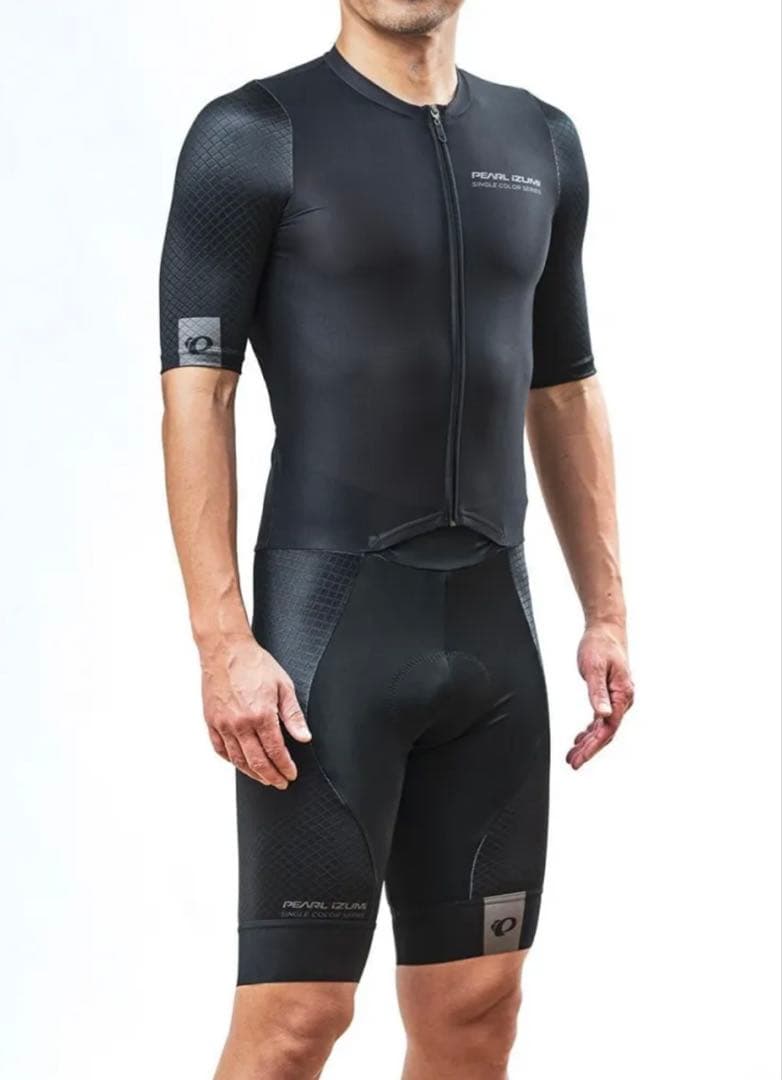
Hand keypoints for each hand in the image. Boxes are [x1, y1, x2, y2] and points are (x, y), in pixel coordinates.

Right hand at [199, 633, 309, 789]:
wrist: (225, 649)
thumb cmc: (255, 664)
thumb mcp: (283, 686)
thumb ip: (293, 715)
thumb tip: (304, 738)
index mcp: (261, 715)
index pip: (275, 751)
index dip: (285, 766)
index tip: (291, 774)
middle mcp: (240, 723)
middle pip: (257, 761)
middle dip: (271, 776)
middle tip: (280, 782)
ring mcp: (223, 724)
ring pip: (238, 760)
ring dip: (252, 773)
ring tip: (264, 778)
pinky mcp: (211, 721)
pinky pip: (220, 749)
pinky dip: (231, 761)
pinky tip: (241, 763)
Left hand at [567, 621, 634, 769]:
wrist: (606, 630)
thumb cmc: (600, 645)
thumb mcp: (594, 667)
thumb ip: (597, 692)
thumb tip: (602, 715)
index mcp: (623, 695)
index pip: (608, 728)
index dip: (593, 746)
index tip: (579, 759)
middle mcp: (623, 700)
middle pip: (607, 732)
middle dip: (590, 749)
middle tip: (572, 763)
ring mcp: (618, 699)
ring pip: (604, 728)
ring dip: (589, 742)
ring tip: (572, 755)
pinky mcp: (610, 696)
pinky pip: (602, 719)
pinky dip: (591, 730)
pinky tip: (580, 739)